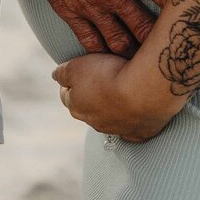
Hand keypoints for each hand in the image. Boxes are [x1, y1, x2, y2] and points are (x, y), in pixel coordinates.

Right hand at [12, 0, 194, 55]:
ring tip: (147, 62)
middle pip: (146, 28)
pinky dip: (102, 55)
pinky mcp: (70, 12)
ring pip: (119, 42)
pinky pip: (89, 42)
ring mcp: (90, 6)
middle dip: (161, 40)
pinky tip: (111, 62)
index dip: (185, 7)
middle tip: (175, 50)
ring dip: (134, 53)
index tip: (196, 17)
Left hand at [52, 53, 169, 142]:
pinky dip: (132, 118)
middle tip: (102, 77)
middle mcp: (94, 123)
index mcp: (76, 107)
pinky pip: (132, 128)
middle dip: (91, 95)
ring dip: (113, 106)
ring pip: (110, 118)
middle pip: (88, 108)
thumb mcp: (76, 66)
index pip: (66, 95)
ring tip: (123, 88)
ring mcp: (117, 131)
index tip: (80, 71)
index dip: (72, 81)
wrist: (144, 90)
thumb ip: (62, 72)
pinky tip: (138, 106)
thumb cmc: (108, 75)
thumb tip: (55, 76)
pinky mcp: (139, 134)